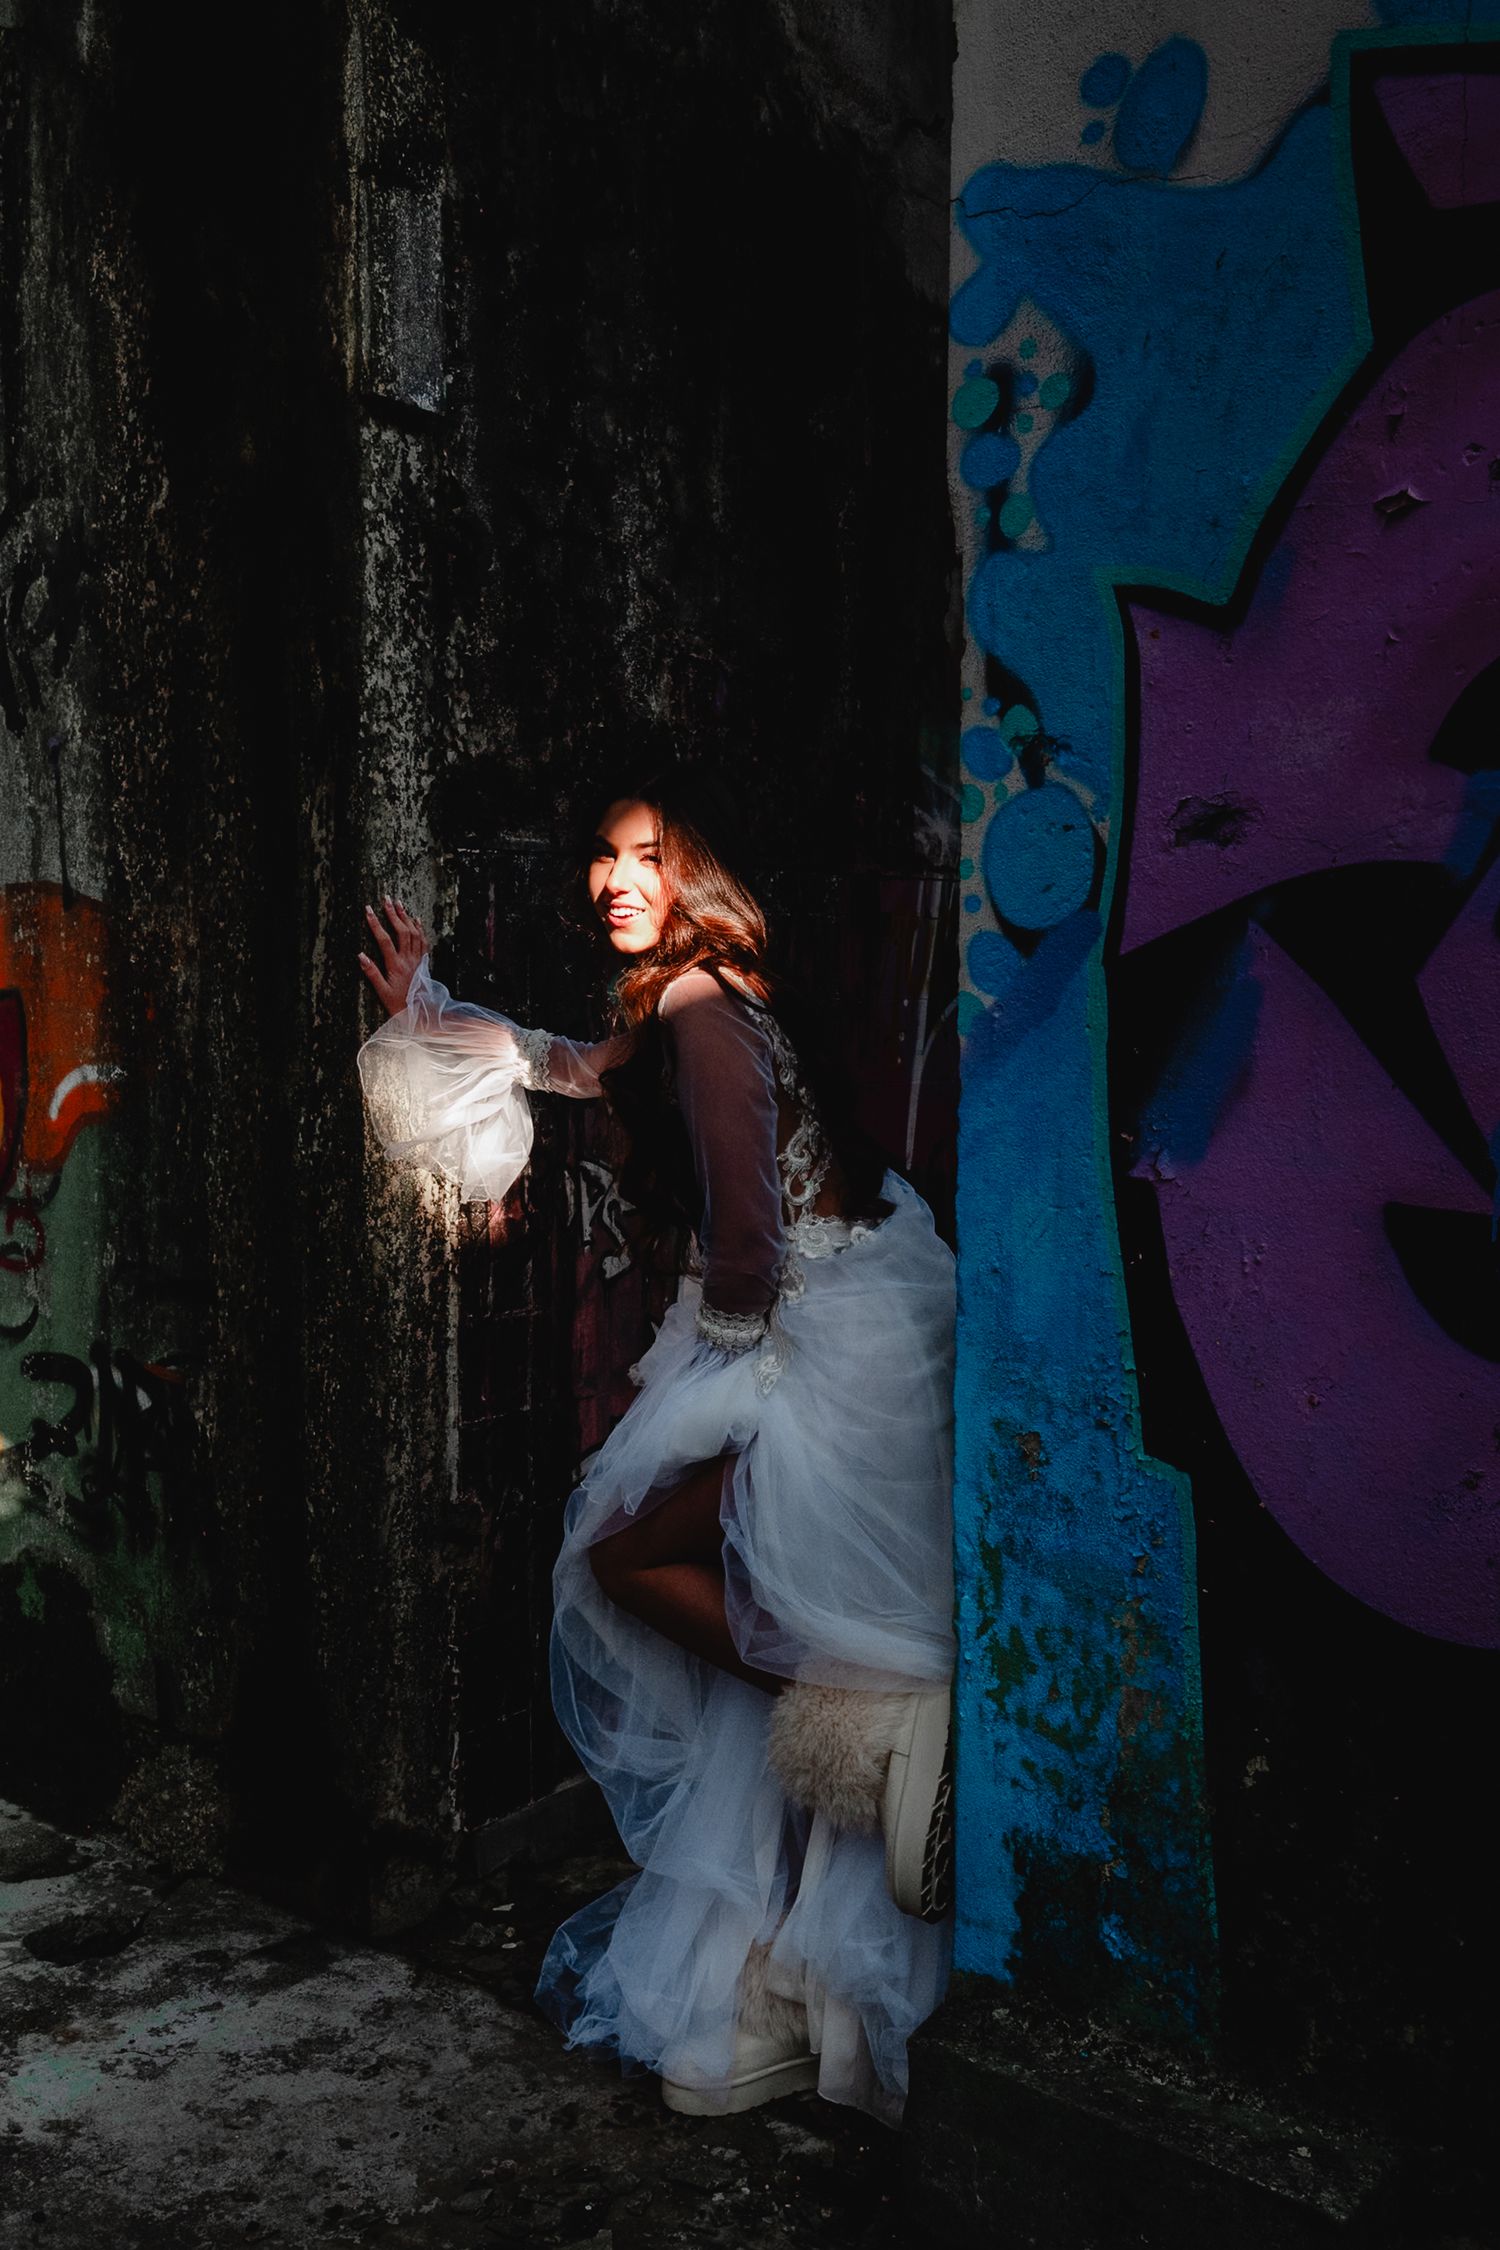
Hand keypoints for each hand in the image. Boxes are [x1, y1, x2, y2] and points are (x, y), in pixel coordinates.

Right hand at [358, 896, 428, 1016]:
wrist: (420, 1014)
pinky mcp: (423, 963)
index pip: (384, 940)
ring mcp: (417, 960)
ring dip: (406, 917)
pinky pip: (423, 941)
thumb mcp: (381, 992)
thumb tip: (360, 955)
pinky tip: (416, 919)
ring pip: (414, 933)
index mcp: (396, 966)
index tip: (368, 910)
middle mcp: (408, 960)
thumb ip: (372, 973)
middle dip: (393, 913)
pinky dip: (419, 928)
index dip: (376, 923)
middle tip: (386, 898)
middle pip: (402, 931)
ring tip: (399, 903)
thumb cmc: (398, 1005)